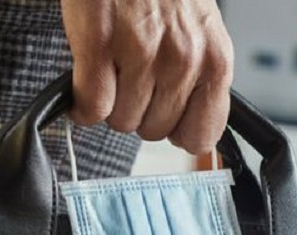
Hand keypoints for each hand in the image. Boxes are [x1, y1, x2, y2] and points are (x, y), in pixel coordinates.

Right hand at [62, 0, 234, 154]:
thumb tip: (194, 140)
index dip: (177, 131)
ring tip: (112, 67)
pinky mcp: (100, 44)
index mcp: (215, 61)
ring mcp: (142, 54)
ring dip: (110, 102)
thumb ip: (201, 81)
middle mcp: (183, 61)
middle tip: (132, 77)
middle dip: (139, 110)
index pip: (201, 135)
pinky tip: (85, 79)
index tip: (165, 117)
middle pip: (154, 131)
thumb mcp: (201, 33)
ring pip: (121, 120)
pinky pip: (91, 105)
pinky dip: (81, 102)